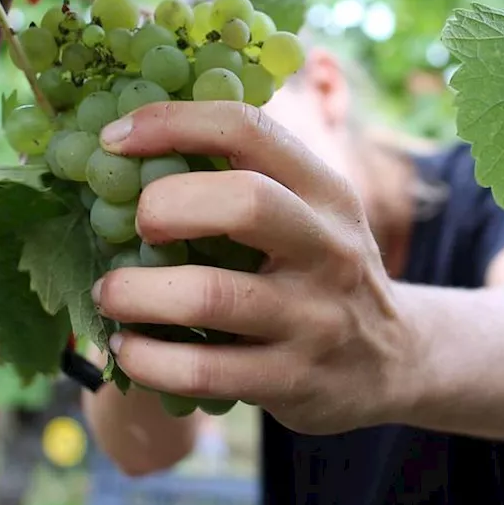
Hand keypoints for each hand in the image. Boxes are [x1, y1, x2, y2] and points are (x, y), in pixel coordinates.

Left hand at [91, 101, 417, 434]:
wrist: (395, 363)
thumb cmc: (320, 272)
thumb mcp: (312, 215)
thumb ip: (248, 179)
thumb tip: (133, 144)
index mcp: (325, 192)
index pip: (249, 131)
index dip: (173, 123)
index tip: (114, 139)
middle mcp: (328, 249)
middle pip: (244, 203)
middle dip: (165, 206)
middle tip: (135, 227)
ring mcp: (313, 319)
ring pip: (210, 296)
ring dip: (135, 293)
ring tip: (108, 293)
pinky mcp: (292, 381)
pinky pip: (203, 370)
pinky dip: (147, 359)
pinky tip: (128, 349)